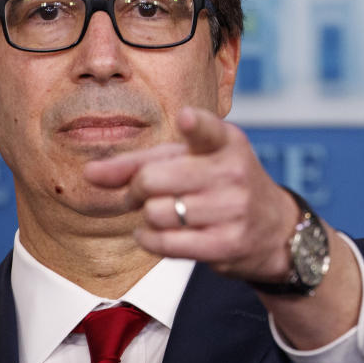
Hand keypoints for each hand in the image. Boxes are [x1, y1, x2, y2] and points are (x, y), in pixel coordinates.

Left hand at [83, 106, 298, 281]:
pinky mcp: (227, 244)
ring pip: (155, 213)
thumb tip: (89, 173)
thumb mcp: (190, 161)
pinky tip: (156, 233)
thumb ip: (139, 162)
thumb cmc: (219, 184)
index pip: (208, 130)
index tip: (185, 119)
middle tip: (144, 191)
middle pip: (153, 179)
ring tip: (160, 213)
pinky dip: (149, 239)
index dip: (195, 125)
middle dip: (137, 188)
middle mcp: (233, 172)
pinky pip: (165, 243)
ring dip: (146, 216)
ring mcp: (232, 209)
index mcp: (226, 141)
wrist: (273, 229)